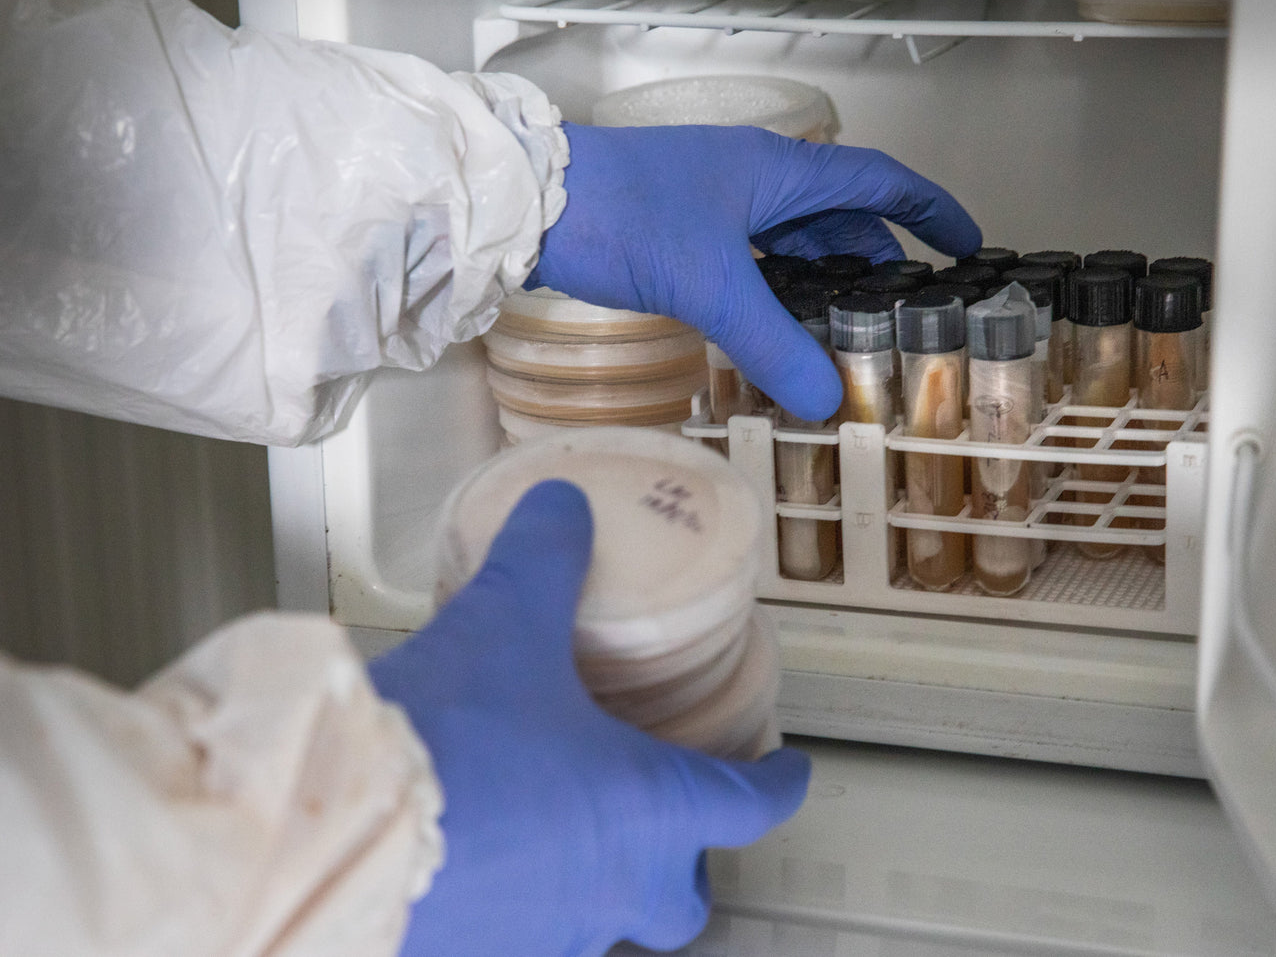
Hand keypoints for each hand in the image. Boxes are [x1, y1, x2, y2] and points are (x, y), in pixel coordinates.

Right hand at [367, 480, 810, 955]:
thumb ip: (549, 556)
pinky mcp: (478, 949)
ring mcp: (545, 932)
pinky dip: (521, 893)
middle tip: (675, 822)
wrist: (337, 831)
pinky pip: (522, 929)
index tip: (791, 772)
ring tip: (562, 820)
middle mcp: (610, 887)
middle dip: (689, 864)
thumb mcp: (509, 618)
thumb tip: (565, 509)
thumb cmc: (448, 740)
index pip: (749, 804)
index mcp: (648, 807)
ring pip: (601, 919)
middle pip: (682, 901)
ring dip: (598, 874)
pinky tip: (485, 847)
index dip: (779, 783)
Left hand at [526, 123, 982, 420]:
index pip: (877, 181)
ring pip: (790, 240)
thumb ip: (773, 345)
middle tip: (904, 308)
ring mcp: (715, 203)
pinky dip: (774, 291)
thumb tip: (826, 400)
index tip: (966, 242)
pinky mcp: (681, 232)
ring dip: (821, 278)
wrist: (532, 205)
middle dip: (877, 256)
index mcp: (777, 171)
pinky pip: (750, 259)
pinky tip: (774, 329)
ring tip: (847, 328)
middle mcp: (752, 180)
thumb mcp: (711, 286)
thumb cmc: (622, 216)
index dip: (928, 209)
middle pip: (837, 214)